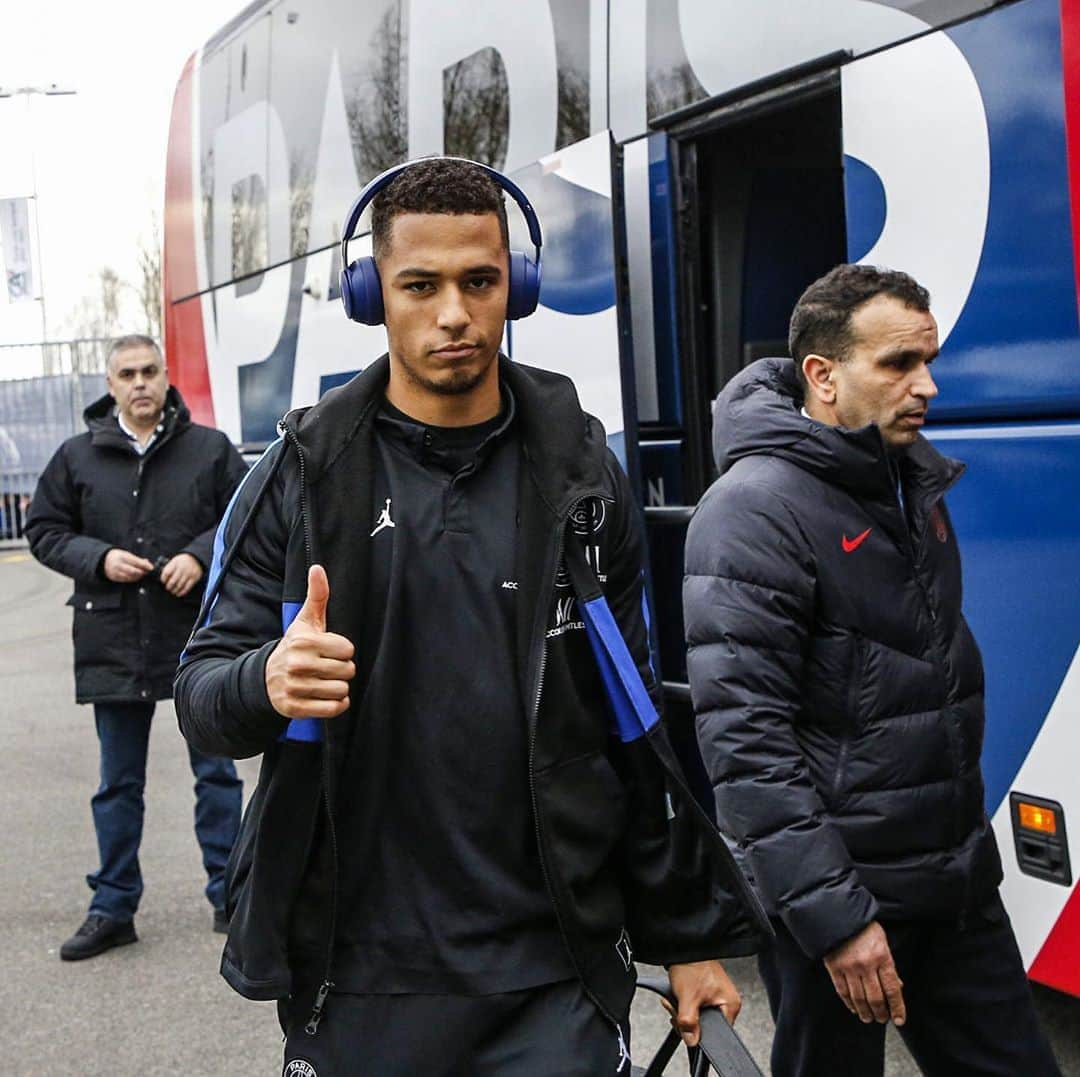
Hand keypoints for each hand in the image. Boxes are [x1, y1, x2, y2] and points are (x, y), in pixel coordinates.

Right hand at [104, 548, 154, 582]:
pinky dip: (133, 579)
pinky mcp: (114, 578)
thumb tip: (147, 562)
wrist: (103, 560)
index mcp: (122, 556)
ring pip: (130, 577)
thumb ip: (137, 559)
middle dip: (142, 572)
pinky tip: (136, 576)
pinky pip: (126, 580)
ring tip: (143, 574)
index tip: (151, 567)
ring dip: (138, 576)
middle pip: (133, 571)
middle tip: (148, 572)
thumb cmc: (119, 556)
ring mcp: (115, 572)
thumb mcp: (127, 554)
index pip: (135, 561)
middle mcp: (118, 565)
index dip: (144, 565)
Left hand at [159, 553, 203, 596]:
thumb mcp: (175, 560)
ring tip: (172, 591)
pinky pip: (187, 587)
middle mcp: (182, 568)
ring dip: (174, 590)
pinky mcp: (194, 578)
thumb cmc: (182, 561)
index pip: (166, 573)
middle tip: (168, 588)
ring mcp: (189, 573)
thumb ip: (169, 567)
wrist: (196, 559)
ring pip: (179, 585)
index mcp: (175, 563)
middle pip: (172, 581)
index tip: (163, 581)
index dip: (163, 579)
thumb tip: (163, 578)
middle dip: (168, 586)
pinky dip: (182, 592)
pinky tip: (178, 594)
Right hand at [265, 565, 354, 718]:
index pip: (348, 650)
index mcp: (304, 642)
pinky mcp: (295, 708)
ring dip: (339, 688)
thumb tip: (318, 568)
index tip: (331, 651)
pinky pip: (332, 710)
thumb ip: (316, 596)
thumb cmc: (294, 647)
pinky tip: (327, 696)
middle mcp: (298, 664)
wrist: (264, 679)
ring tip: (326, 682)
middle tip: (328, 668)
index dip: (343, 651)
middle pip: (347, 671)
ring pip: (341, 691)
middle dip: (342, 670)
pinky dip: (336, 706)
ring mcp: (295, 688)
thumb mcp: (304, 621)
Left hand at [665, 959, 741, 1045]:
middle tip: (677, 1008)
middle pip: (705, 1026)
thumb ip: (689, 1023)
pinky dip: (684, 1002)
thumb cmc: (692, 965)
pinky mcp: (707, 990)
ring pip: (698, 1016)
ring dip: (682, 1010)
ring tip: (675, 998)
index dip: (699, 1034)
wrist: (684, 945)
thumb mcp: (688, 998)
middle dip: (686, 1019)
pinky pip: (695, 1005)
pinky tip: (677, 995)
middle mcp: (726, 1000)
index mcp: (730, 1005)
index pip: (717, 1034)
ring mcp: (717, 995)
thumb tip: (691, 1041)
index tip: (685, 1026)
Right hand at [824, 921, 905, 1025]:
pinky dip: (849, 1003)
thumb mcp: (883, 942)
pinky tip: (853, 1008)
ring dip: (865, 1012)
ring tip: (868, 1018)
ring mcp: (849, 966)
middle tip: (883, 1019)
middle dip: (881, 1013)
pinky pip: (842, 991)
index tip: (899, 1020)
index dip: (897, 1008)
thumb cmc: (864, 927)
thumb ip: (889, 966)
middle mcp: (866, 964)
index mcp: (882, 957)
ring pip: (859, 999)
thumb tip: (897, 987)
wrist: (838, 914)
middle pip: (876, 998)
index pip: (892, 990)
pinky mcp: (834, 967)